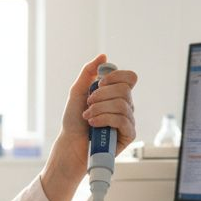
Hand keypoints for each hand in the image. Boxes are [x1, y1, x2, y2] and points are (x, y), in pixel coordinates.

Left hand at [40, 55, 138, 200]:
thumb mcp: (78, 91)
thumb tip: (103, 56)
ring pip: (122, 104)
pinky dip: (105, 119)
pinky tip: (94, 124)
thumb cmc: (73, 120)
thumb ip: (89, 72)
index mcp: (116, 94)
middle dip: (102, 95)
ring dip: (100, 109)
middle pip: (125, 90)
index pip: (130, 77)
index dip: (116, 77)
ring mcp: (128, 120)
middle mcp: (125, 105)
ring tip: (88, 117)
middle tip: (88, 104)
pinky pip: (123, 120)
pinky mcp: (128, 134)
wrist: (70, 143)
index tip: (99, 83)